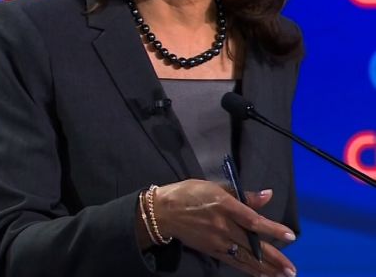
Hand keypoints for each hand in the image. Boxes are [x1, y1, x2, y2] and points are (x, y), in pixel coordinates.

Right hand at [153, 180, 296, 276]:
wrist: (162, 211)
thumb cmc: (189, 194)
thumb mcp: (214, 187)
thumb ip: (243, 194)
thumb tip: (267, 195)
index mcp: (224, 205)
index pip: (253, 220)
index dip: (272, 228)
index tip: (291, 236)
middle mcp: (222, 225)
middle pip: (252, 244)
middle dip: (274, 258)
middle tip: (291, 269)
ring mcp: (217, 240)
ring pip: (245, 257)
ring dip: (266, 268)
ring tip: (283, 275)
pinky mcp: (211, 250)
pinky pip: (234, 261)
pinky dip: (249, 269)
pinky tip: (262, 275)